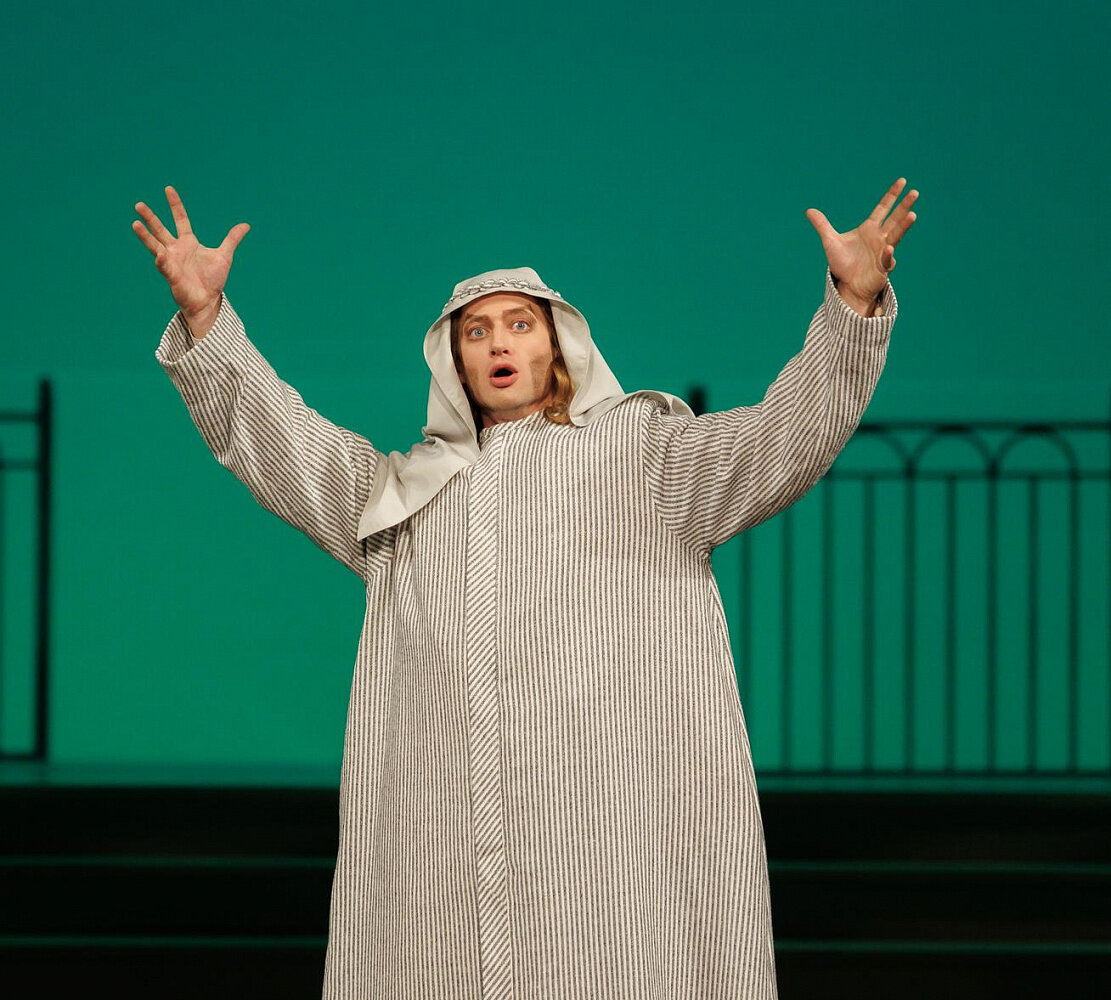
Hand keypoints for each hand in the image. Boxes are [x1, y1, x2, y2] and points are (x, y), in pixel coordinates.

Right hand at [132, 186, 249, 335]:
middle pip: (160, 230)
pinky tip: (159, 255)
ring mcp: (171, 262)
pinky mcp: (172, 276)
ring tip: (135, 224)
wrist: (208, 300)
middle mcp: (176, 249)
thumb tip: (245, 225)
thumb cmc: (212, 279)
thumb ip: (232, 239)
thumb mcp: (224, 256)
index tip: (168, 189)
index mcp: (188, 242)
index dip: (175, 205)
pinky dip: (162, 261)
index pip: (180, 219)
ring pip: (155, 246)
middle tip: (139, 205)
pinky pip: (165, 267)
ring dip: (145, 236)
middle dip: (150, 218)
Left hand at [805, 178, 917, 309]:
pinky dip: (888, 255)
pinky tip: (888, 249)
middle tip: (915, 192)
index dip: (892, 195)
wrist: (847, 285)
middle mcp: (880, 237)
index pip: (883, 208)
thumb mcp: (830, 242)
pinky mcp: (883, 267)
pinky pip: (887, 259)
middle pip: (895, 218)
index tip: (902, 181)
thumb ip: (822, 226)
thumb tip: (809, 210)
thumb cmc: (842, 264)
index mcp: (869, 228)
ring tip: (912, 215)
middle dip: (904, 206)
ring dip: (904, 226)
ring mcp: (883, 251)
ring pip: (896, 236)